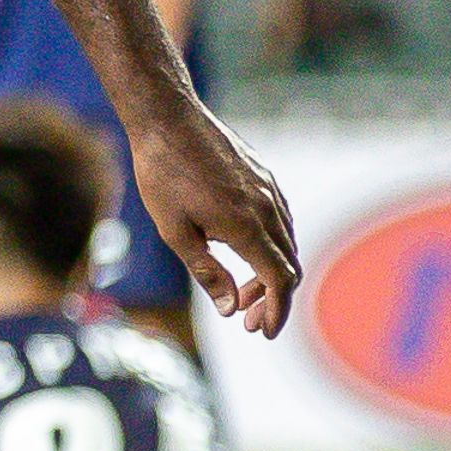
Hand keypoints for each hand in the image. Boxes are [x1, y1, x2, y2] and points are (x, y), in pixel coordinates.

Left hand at [125, 102, 300, 338]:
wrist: (168, 118)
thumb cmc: (162, 174)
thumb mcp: (175, 231)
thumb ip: (207, 271)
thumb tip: (230, 309)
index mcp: (247, 226)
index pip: (278, 280)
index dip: (276, 312)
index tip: (263, 332)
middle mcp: (267, 208)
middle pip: (287, 265)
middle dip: (272, 299)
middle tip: (247, 320)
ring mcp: (269, 190)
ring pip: (286, 243)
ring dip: (271, 273)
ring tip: (243, 292)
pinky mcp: (264, 177)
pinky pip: (280, 220)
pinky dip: (271, 246)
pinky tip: (246, 253)